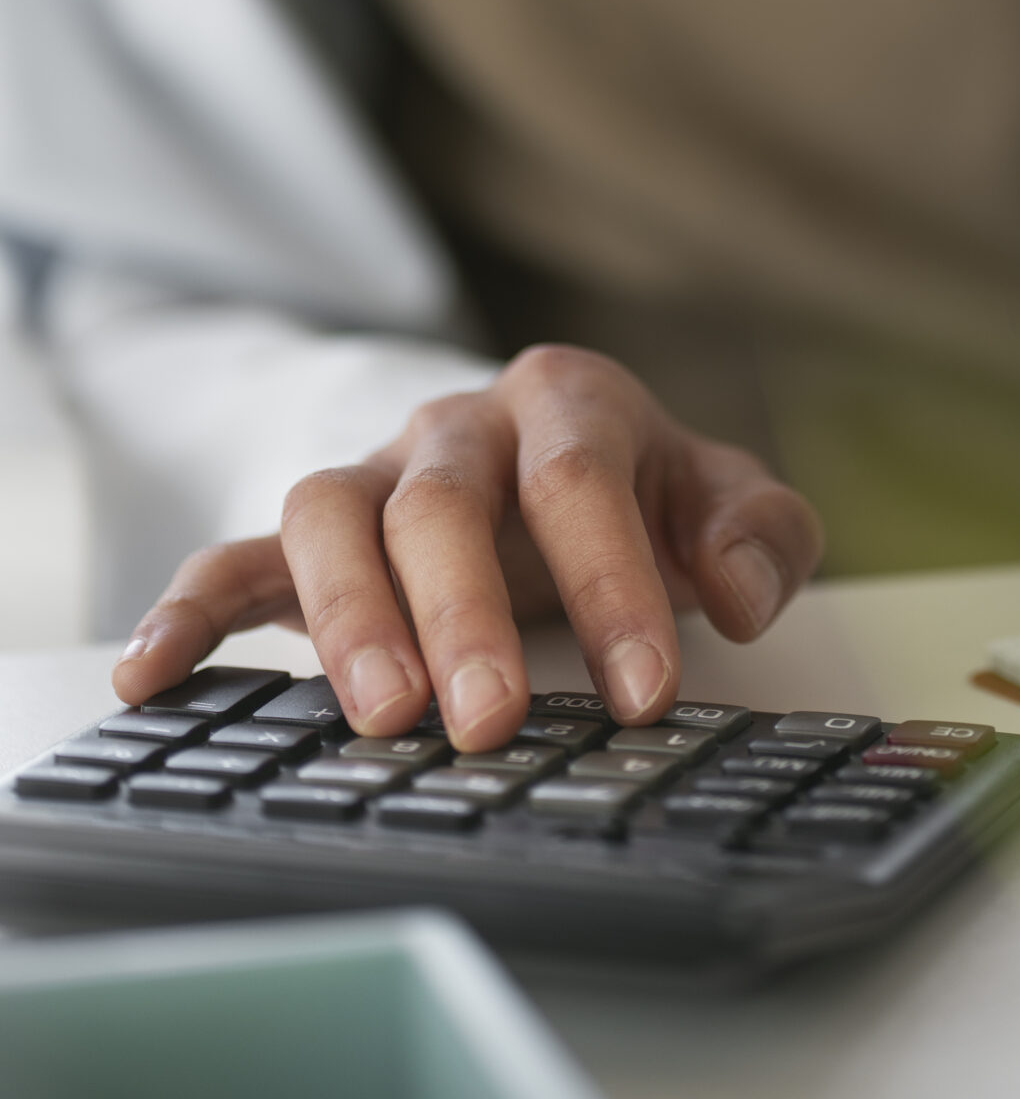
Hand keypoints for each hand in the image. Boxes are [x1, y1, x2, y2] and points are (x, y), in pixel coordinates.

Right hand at [111, 344, 823, 752]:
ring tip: (379, 719)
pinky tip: (152, 676)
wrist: (563, 457)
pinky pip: (235, 557)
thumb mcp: (723, 497)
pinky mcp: (310, 536)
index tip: (643, 692)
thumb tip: (734, 591)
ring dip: (349, 617)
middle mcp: (459, 426)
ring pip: (334, 518)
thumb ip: (761, 532)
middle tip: (489, 721)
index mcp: (568, 403)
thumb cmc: (644, 492)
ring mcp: (376, 476)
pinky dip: (191, 610)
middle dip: (465, 613)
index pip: (581, 482)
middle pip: (443, 502)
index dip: (612, 585)